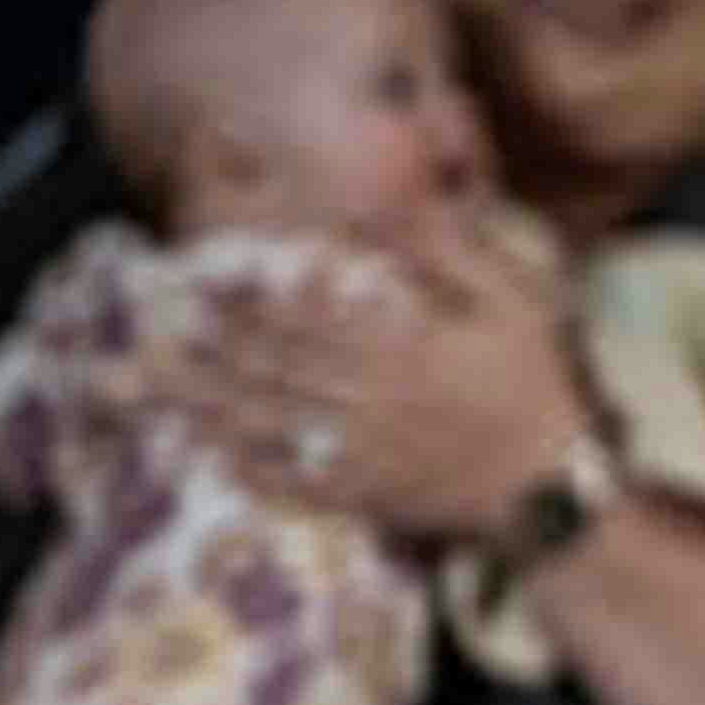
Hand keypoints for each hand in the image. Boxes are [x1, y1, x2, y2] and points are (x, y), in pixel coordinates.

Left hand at [185, 210, 589, 543]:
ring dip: (209, 406)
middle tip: (150, 337)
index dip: (249, 304)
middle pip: (273, 370)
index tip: (201, 286)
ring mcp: (364, 453)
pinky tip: (210, 454)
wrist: (554, 486)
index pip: (307, 320)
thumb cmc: (536, 386)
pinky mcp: (367, 496)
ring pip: (271, 424)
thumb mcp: (513, 301)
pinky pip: (296, 483)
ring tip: (158, 389)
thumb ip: (452, 253)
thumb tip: (395, 208)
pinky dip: (250, 469)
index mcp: (402, 348)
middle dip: (209, 352)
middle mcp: (370, 401)